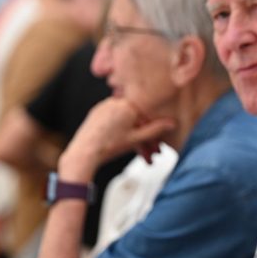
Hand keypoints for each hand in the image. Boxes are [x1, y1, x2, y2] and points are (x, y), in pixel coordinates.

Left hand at [59, 98, 175, 180]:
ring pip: (126, 123)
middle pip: (137, 121)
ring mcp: (104, 107)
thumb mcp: (137, 139)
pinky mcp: (97, 113)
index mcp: (127, 105)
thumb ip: (156, 129)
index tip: (157, 147)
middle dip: (145, 140)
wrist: (84, 153)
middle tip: (150, 155)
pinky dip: (122, 133)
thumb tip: (172, 123)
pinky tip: (124, 146)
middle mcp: (115, 102)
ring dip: (134, 139)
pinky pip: (115, 122)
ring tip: (138, 155)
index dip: (154, 134)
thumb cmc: (109, 146)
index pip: (147, 117)